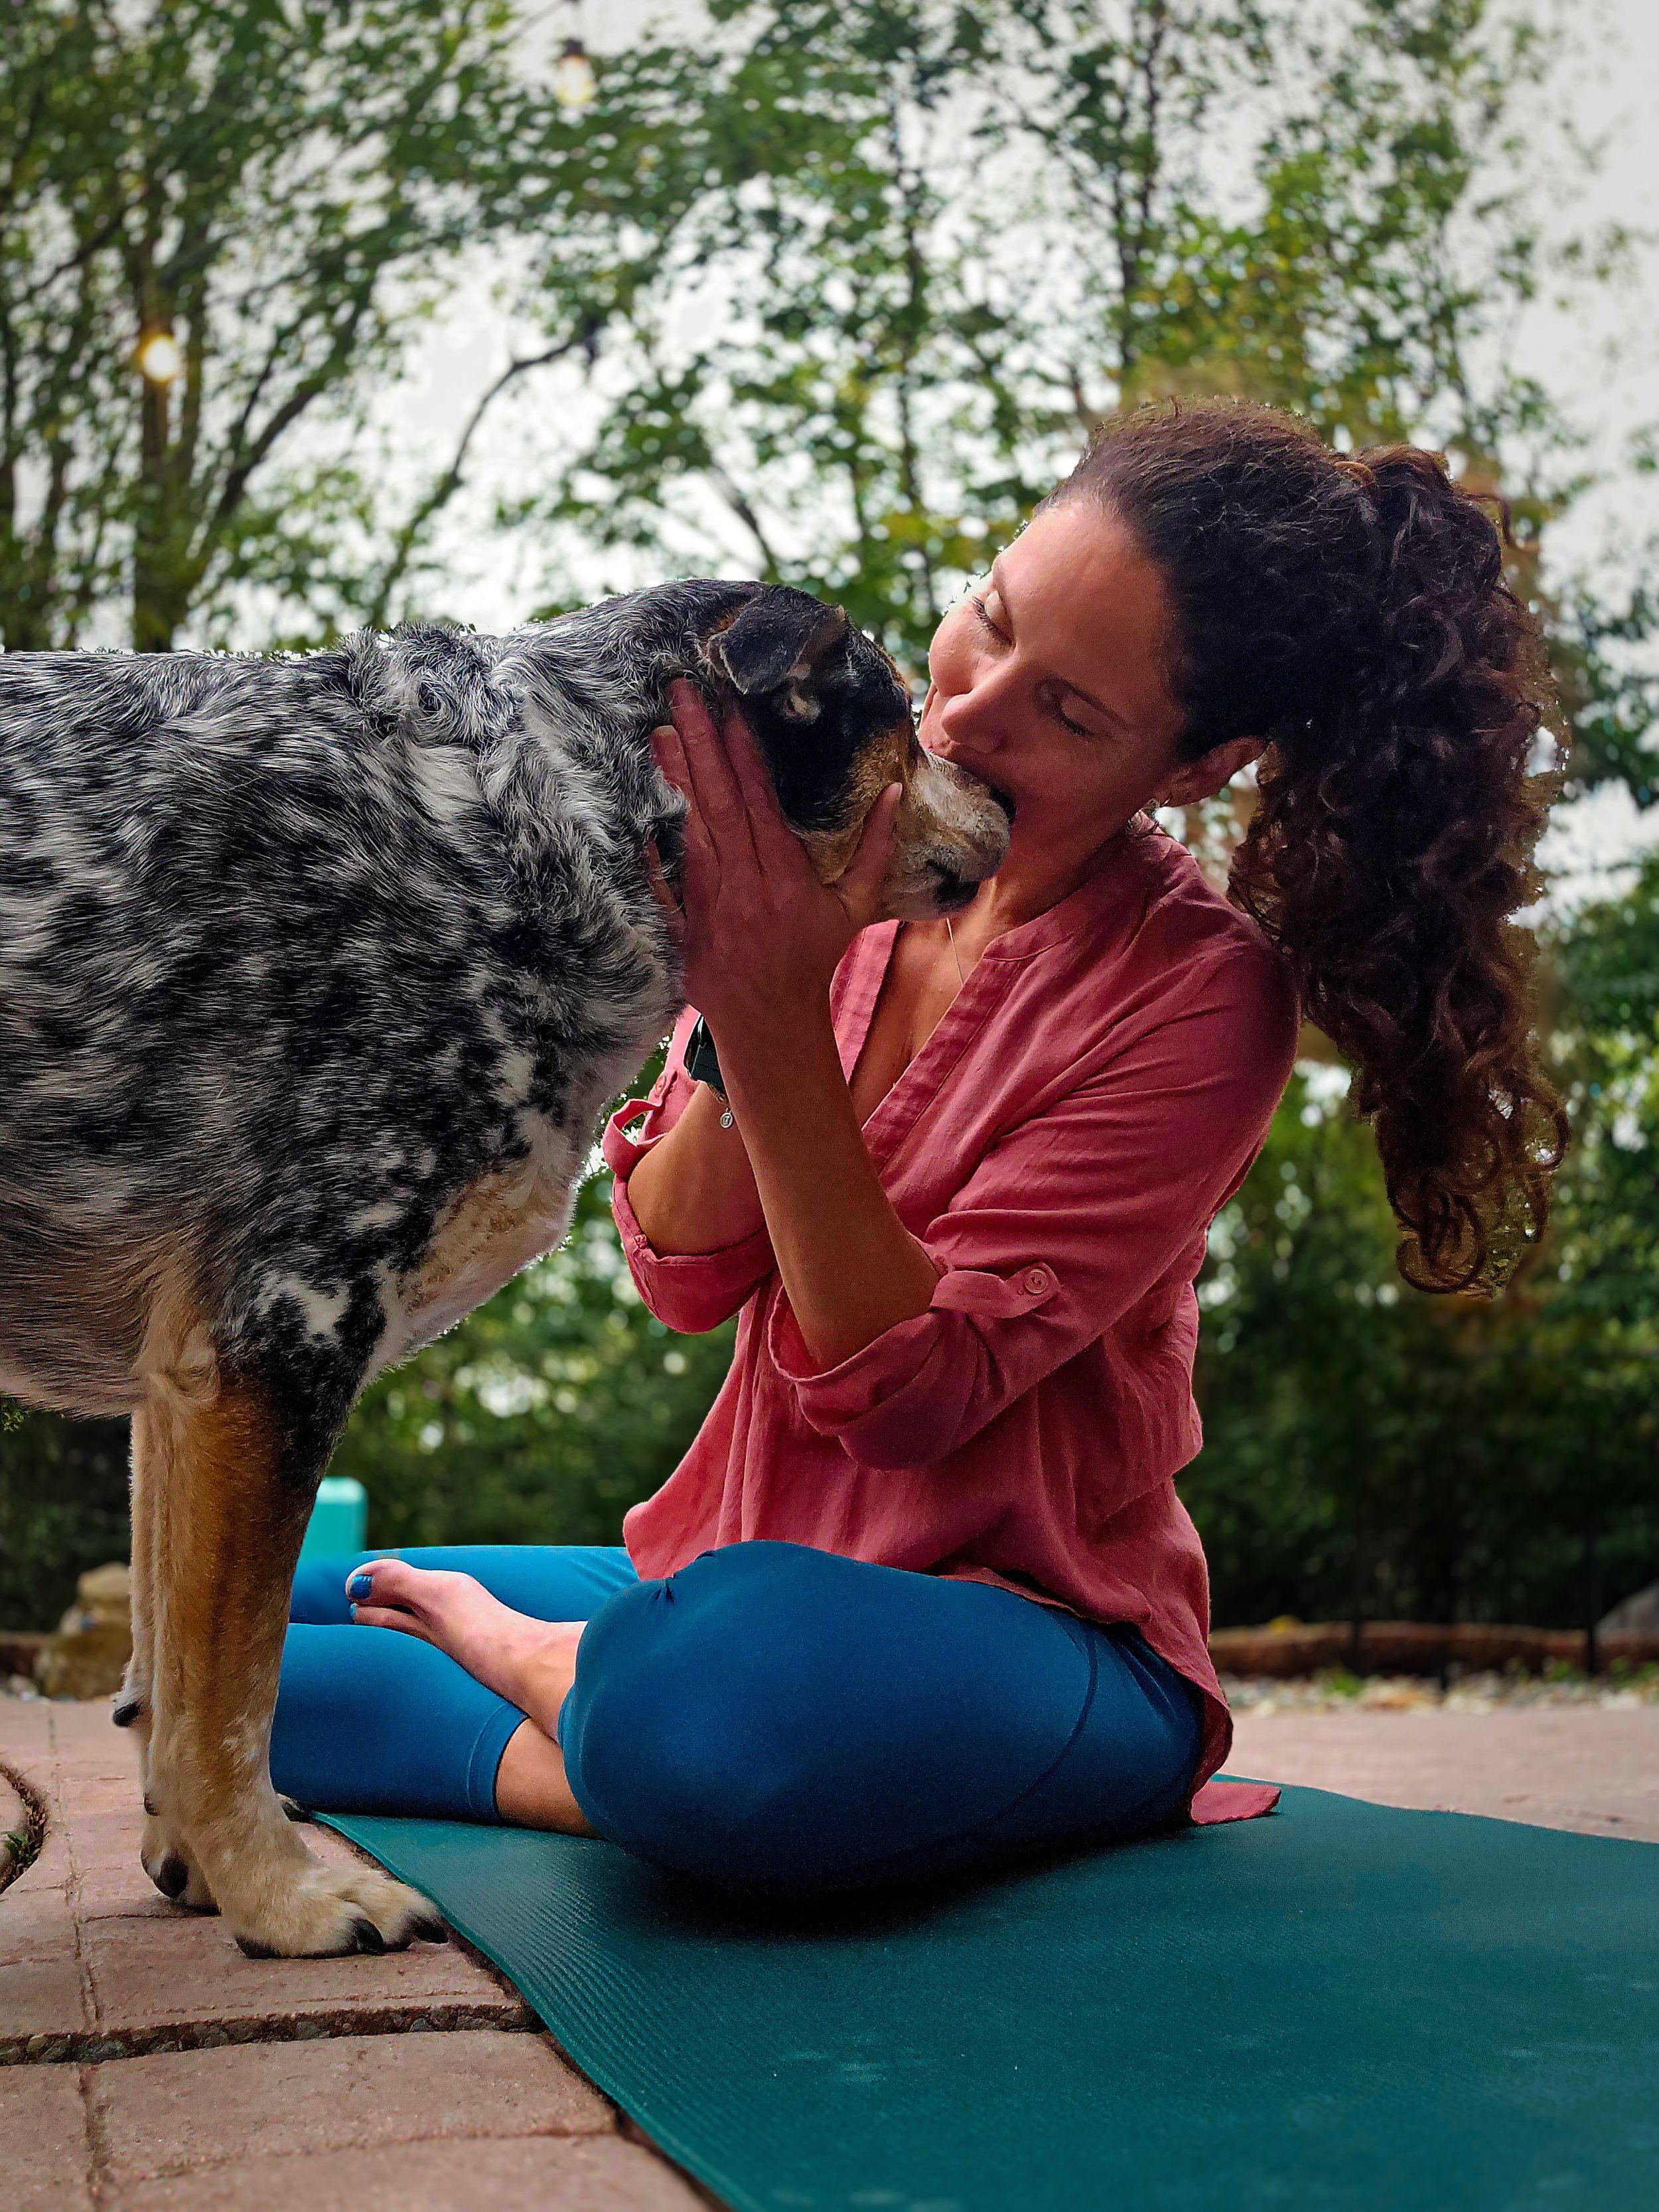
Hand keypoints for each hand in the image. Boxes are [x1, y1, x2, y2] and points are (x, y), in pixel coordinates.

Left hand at [649, 679, 899, 1046]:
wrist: (771, 1023)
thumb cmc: (813, 959)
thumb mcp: (856, 908)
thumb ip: (874, 850)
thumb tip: (894, 792)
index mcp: (786, 879)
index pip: (761, 804)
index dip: (744, 755)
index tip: (731, 709)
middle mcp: (745, 888)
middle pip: (719, 806)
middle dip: (700, 745)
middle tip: (680, 694)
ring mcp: (709, 909)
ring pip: (689, 834)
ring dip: (673, 780)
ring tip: (658, 730)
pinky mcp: (681, 931)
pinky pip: (660, 888)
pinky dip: (648, 852)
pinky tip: (634, 810)